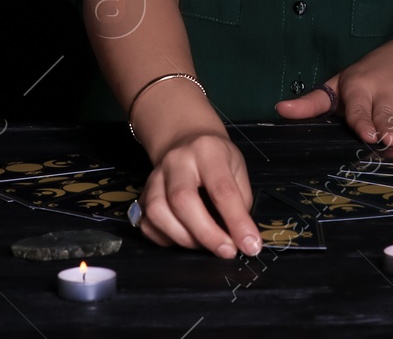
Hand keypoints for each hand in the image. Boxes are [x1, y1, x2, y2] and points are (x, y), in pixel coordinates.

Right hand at [136, 128, 262, 258]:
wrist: (185, 140)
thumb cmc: (216, 158)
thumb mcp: (237, 169)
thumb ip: (240, 202)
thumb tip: (240, 238)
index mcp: (207, 151)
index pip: (221, 189)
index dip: (237, 221)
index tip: (250, 245)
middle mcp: (176, 161)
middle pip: (183, 200)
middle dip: (207, 234)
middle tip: (227, 251)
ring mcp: (154, 177)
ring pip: (158, 213)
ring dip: (185, 239)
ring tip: (206, 245)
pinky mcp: (143, 194)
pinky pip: (147, 224)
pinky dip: (167, 239)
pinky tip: (185, 238)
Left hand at [273, 35, 392, 146]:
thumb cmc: (368, 76)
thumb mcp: (340, 85)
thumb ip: (313, 103)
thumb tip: (279, 110)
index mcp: (359, 87)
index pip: (359, 108)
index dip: (363, 121)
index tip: (366, 135)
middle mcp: (384, 88)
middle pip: (384, 112)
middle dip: (386, 126)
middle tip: (388, 140)